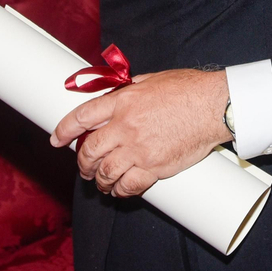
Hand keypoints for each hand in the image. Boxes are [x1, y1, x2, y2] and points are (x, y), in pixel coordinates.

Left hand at [51, 68, 232, 196]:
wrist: (215, 107)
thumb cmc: (188, 89)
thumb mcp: (153, 79)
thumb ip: (131, 89)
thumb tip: (118, 94)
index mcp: (123, 101)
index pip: (82, 117)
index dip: (64, 130)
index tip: (56, 139)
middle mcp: (126, 126)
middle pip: (90, 151)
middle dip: (82, 163)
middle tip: (83, 168)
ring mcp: (139, 149)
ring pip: (105, 172)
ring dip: (99, 180)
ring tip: (101, 183)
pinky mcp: (154, 167)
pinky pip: (128, 186)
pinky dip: (120, 191)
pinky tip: (119, 190)